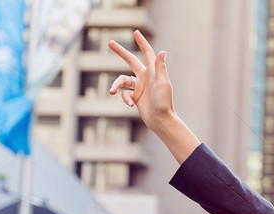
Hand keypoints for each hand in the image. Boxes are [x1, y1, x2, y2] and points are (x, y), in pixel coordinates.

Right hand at [108, 30, 198, 162]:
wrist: (161, 120)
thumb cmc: (164, 102)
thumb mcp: (162, 84)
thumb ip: (160, 68)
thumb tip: (162, 51)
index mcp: (152, 72)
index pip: (147, 53)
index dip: (142, 42)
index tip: (136, 32)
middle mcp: (145, 77)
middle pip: (130, 60)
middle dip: (120, 52)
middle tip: (110, 42)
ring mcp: (140, 87)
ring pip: (122, 80)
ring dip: (116, 85)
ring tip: (112, 91)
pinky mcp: (135, 97)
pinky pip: (125, 94)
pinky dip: (125, 99)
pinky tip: (131, 105)